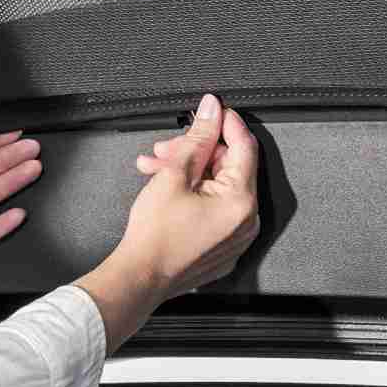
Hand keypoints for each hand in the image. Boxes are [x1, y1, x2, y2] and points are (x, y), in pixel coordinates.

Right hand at [78, 94, 259, 350]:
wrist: (140, 277)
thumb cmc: (155, 236)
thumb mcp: (174, 173)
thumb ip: (198, 137)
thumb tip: (211, 111)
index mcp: (241, 201)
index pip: (245, 146)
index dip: (227, 123)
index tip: (214, 110)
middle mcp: (246, 221)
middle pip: (228, 167)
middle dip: (195, 151)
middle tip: (168, 147)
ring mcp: (236, 237)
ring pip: (218, 187)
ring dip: (188, 171)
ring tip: (156, 168)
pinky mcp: (223, 246)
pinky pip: (215, 209)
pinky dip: (195, 194)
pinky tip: (167, 188)